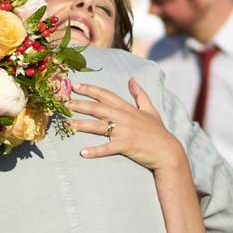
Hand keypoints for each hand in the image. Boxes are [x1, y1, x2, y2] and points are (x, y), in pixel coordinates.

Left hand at [68, 79, 184, 171]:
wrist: (167, 151)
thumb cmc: (158, 131)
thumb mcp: (151, 110)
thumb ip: (140, 95)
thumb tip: (132, 80)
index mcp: (128, 108)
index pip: (106, 95)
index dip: (91, 90)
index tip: (76, 86)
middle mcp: (124, 117)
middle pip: (98, 108)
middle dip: (80, 104)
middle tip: (64, 102)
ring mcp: (124, 132)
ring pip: (99, 126)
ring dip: (82, 125)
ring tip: (67, 125)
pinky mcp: (125, 146)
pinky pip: (107, 148)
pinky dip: (95, 151)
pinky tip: (83, 153)